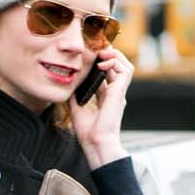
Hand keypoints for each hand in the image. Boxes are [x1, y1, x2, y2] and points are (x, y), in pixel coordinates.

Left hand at [69, 46, 134, 168]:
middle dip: (109, 55)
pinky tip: (101, 65)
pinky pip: (125, 70)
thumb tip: (69, 85)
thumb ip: (75, 96)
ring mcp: (119, 92)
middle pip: (118, 66)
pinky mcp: (120, 92)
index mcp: (106, 98)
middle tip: (95, 50)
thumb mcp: (77, 109)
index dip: (100, 62)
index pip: (107, 74)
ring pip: (125, 65)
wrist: (96, 144)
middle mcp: (115, 94)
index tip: (90, 56)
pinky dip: (114, 62)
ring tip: (100, 54)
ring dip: (114, 56)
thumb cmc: (88, 134)